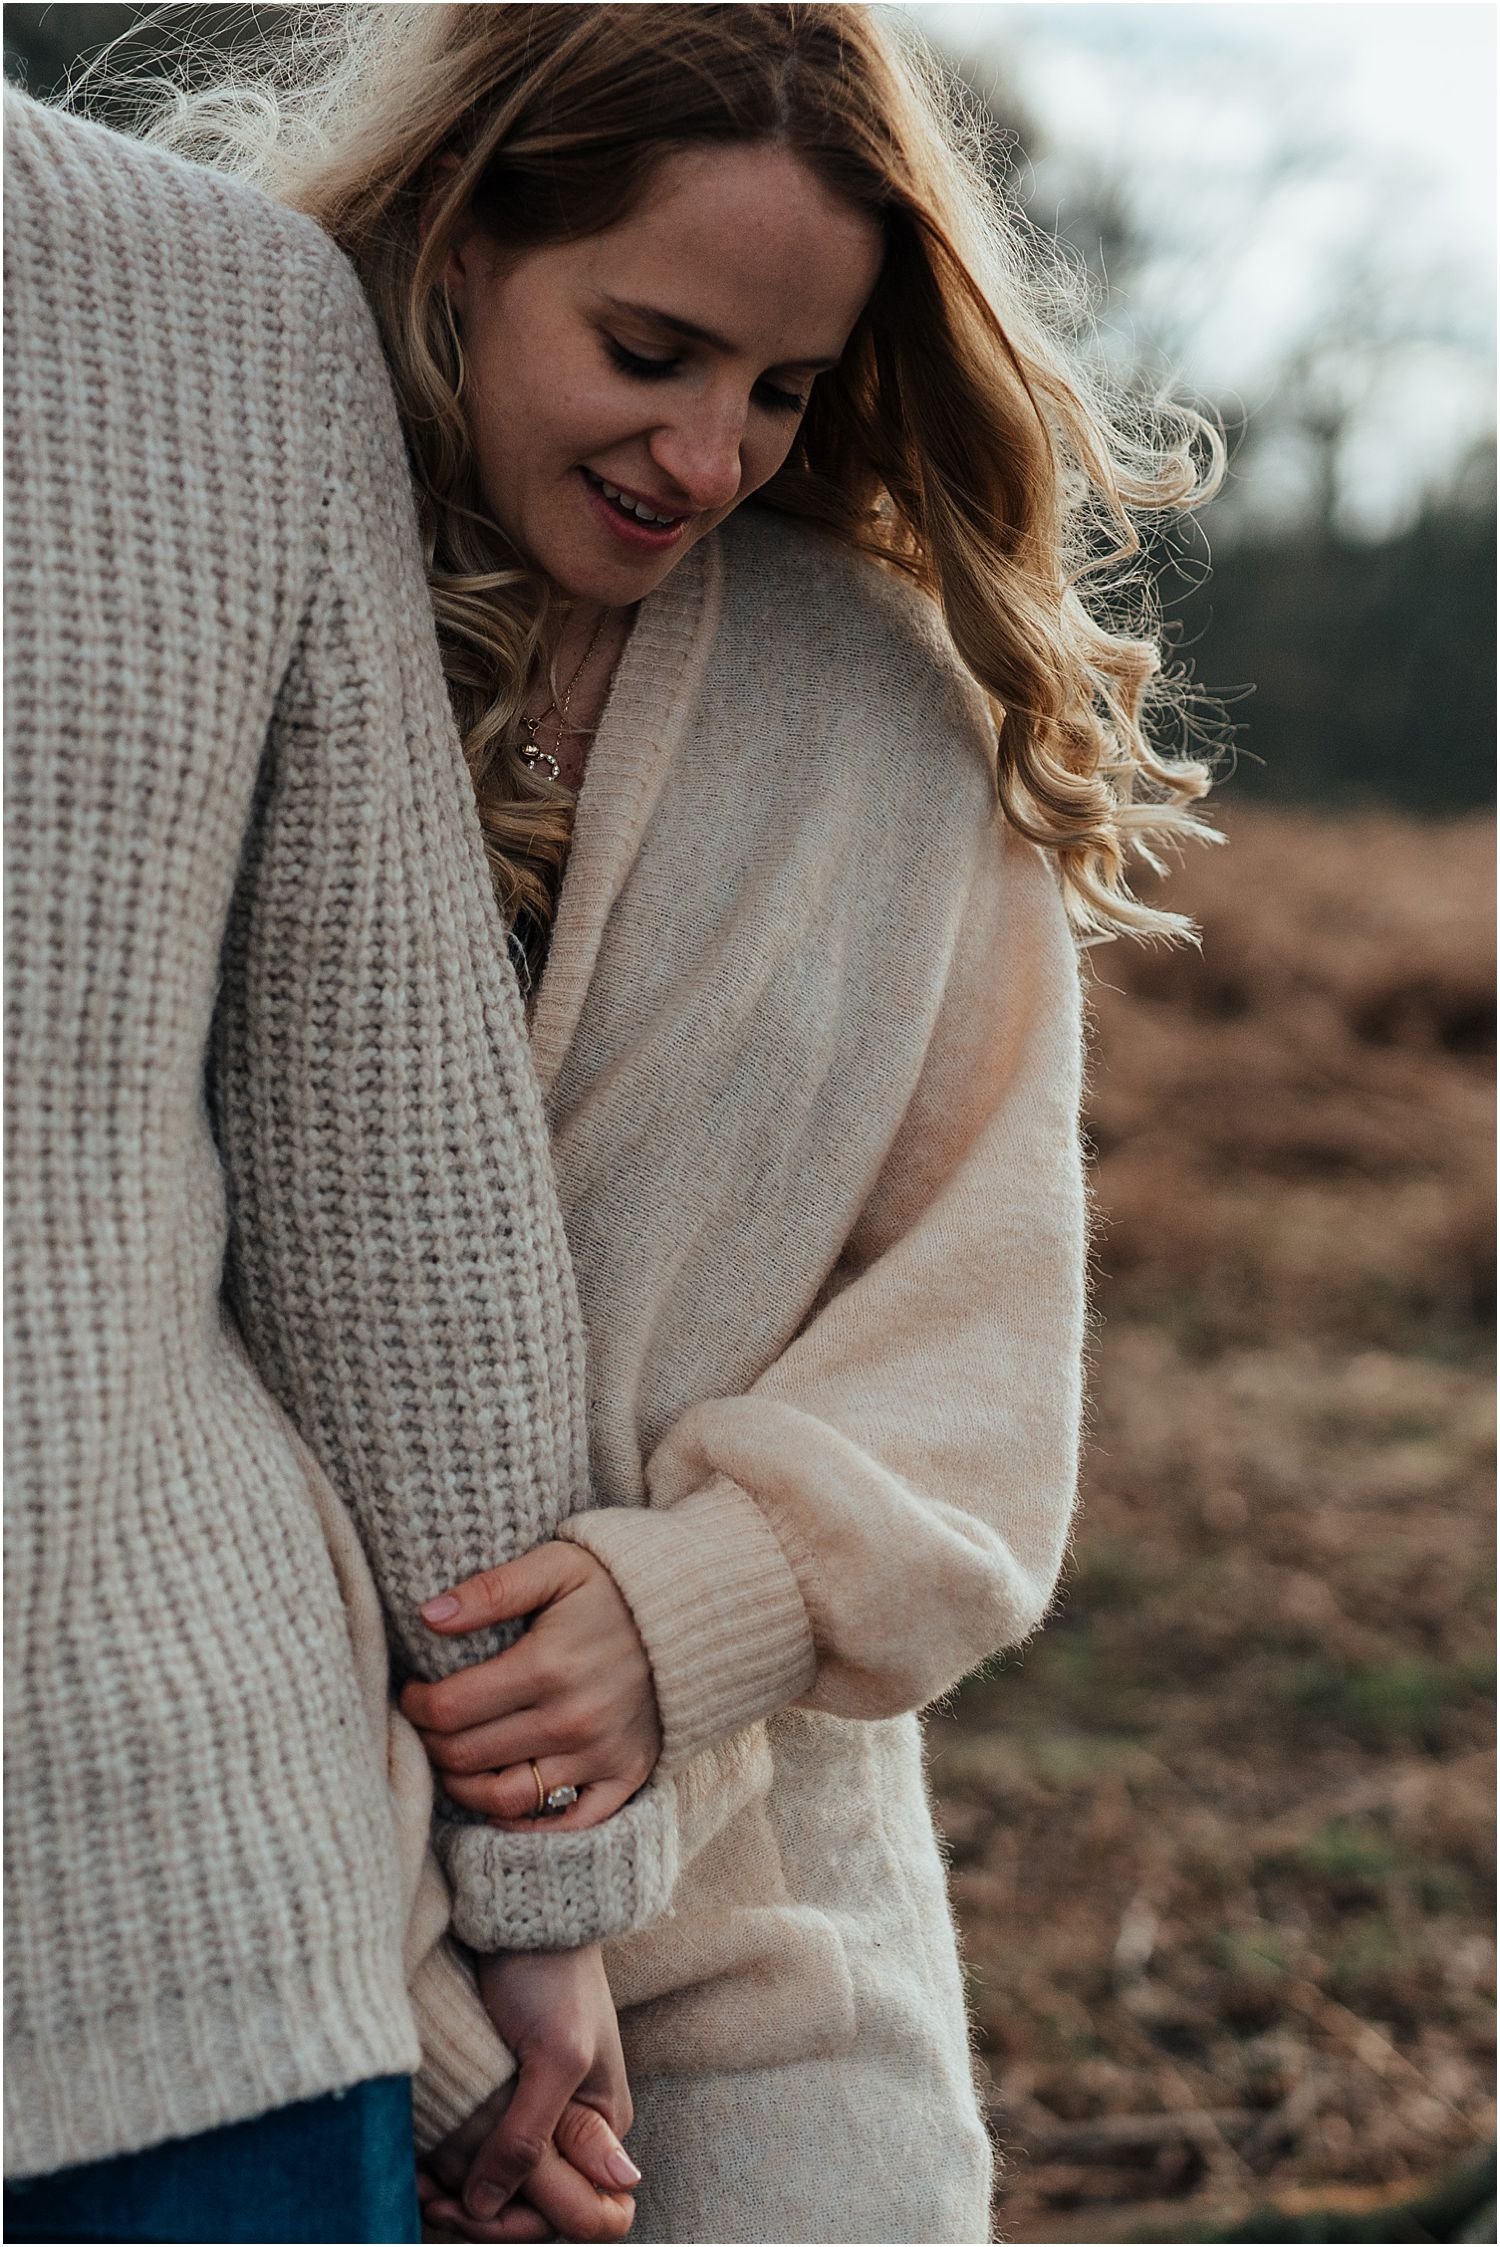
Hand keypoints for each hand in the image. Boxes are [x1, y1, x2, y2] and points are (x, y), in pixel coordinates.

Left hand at [402, 1543, 660, 1830]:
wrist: (697, 1610)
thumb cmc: (615, 1584)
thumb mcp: (555, 1565)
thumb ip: (491, 1590)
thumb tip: (427, 1616)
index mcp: (547, 1667)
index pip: (450, 1709)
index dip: (415, 1705)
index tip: (411, 1692)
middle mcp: (572, 1720)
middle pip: (468, 1756)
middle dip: (431, 1743)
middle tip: (426, 1725)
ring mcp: (600, 1755)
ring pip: (506, 1799)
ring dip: (463, 1787)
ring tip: (453, 1761)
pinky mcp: (625, 1776)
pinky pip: (567, 1824)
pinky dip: (527, 1824)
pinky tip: (501, 1803)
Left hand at [426, 1946, 637, 2233]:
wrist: (523, 1912)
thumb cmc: (552, 1976)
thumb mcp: (556, 2055)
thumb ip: (531, 2136)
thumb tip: (497, 2208)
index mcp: (602, 2129)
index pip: (580, 2215)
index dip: (527, 2225)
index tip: (475, 2210)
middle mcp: (571, 2131)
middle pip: (533, 2210)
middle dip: (483, 2216)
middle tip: (431, 2202)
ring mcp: (533, 2115)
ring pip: (500, 2189)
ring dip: (459, 2197)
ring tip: (417, 2185)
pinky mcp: (499, 2098)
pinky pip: (478, 2156)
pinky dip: (449, 2170)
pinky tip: (419, 2167)